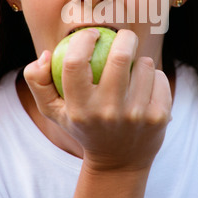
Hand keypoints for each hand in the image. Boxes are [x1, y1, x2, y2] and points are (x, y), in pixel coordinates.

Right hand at [24, 28, 171, 172]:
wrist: (119, 162)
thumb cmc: (83, 125)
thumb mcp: (53, 109)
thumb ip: (38, 81)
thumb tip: (45, 53)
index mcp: (78, 108)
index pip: (74, 62)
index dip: (83, 39)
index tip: (93, 34)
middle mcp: (107, 112)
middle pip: (120, 56)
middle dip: (124, 37)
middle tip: (123, 37)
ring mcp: (136, 116)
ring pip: (144, 64)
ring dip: (139, 60)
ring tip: (132, 71)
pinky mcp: (159, 118)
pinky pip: (159, 78)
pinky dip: (153, 76)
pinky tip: (145, 87)